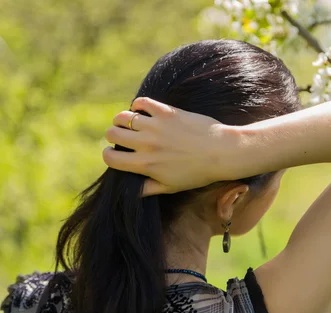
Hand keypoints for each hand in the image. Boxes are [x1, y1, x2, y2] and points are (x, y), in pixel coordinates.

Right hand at [103, 97, 235, 195]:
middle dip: (113, 136)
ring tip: (130, 122)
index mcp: (146, 165)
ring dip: (122, 119)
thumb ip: (149, 188)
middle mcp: (147, 144)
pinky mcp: (166, 112)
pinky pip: (142, 102)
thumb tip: (132, 191)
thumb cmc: (198, 173)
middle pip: (112, 134)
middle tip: (122, 137)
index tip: (115, 153)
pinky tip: (143, 110)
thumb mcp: (172, 186)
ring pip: (123, 117)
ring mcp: (156, 127)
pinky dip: (138, 105)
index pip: (111, 158)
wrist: (221, 153)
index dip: (109, 156)